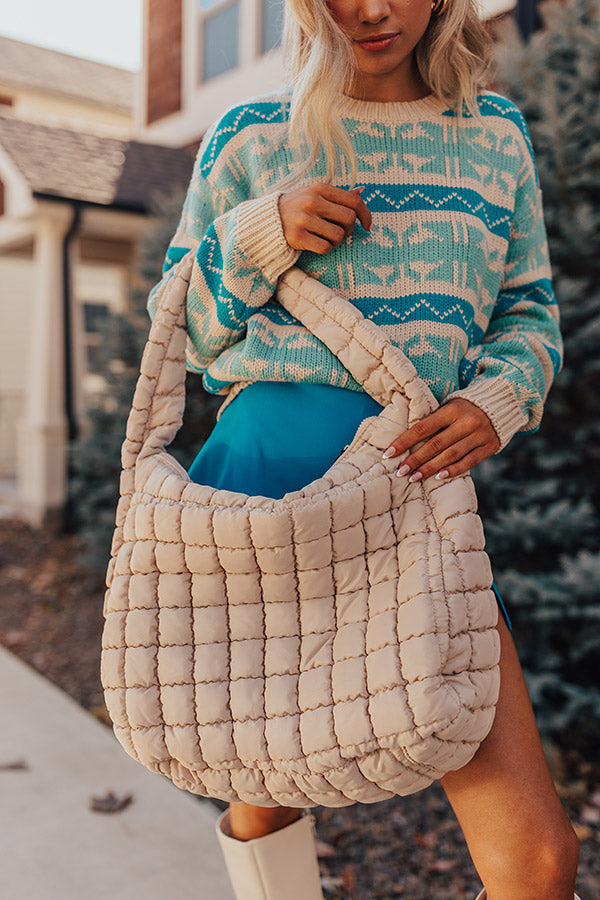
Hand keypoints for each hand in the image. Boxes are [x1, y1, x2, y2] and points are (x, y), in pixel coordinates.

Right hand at [278, 183, 370, 254]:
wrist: (265, 221)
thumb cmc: (295, 208)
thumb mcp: (314, 194)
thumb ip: (337, 195)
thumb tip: (362, 191)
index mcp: (319, 188)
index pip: (353, 201)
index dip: (366, 215)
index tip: (367, 226)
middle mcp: (312, 201)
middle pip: (349, 219)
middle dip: (350, 229)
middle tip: (342, 232)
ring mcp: (304, 219)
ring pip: (339, 236)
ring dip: (337, 242)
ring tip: (327, 239)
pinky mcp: (297, 237)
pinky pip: (325, 248)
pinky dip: (326, 249)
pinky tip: (318, 244)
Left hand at [382, 398, 499, 481]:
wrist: (501, 404)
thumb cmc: (465, 408)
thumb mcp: (449, 407)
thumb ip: (433, 421)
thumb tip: (405, 441)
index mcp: (452, 409)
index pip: (423, 427)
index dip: (405, 441)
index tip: (389, 453)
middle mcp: (467, 422)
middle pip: (436, 444)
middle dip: (416, 459)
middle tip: (400, 471)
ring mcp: (479, 435)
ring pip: (451, 455)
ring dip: (430, 468)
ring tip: (414, 477)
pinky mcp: (488, 447)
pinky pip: (469, 462)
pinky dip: (453, 470)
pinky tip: (439, 477)